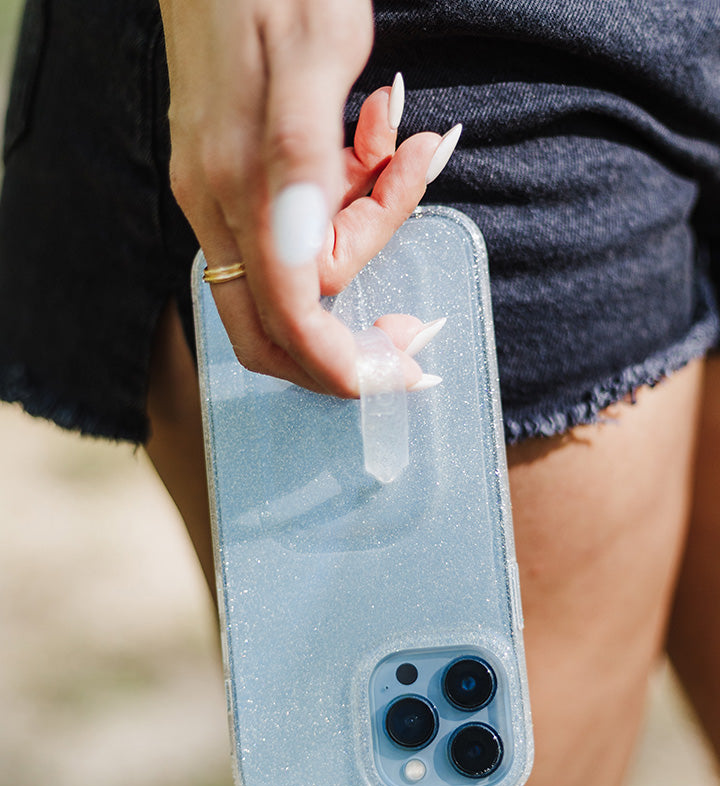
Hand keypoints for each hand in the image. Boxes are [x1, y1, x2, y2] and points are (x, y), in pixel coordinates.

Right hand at [160, 0, 459, 393]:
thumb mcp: (312, 56)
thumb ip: (300, 166)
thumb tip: (298, 262)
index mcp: (241, 184)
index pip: (288, 313)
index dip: (339, 361)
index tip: (396, 376)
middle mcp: (218, 202)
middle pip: (274, 322)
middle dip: (345, 343)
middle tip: (411, 330)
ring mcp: (218, 190)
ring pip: (293, 272)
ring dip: (362, 238)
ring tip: (402, 153)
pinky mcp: (229, 172)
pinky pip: (291, 227)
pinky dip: (346, 207)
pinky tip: (374, 145)